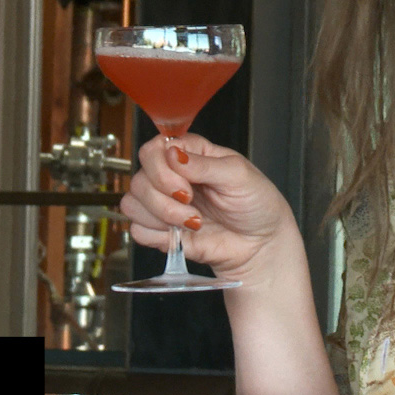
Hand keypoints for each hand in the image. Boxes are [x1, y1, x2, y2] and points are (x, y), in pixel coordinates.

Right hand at [119, 133, 296, 285]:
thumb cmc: (257, 204)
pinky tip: (182, 234)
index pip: (153, 150)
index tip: (186, 185)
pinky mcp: (162, 232)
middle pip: (139, 179)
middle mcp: (172, 177)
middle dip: (164, 197)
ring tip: (192, 222)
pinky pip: (137, 230)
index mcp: (190, 154)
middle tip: (192, 204)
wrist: (262, 245)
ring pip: (133, 204)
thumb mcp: (239, 175)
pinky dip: (157, 235)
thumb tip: (173, 154)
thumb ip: (204, 164)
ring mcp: (165, 205)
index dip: (161, 169)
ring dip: (161, 216)